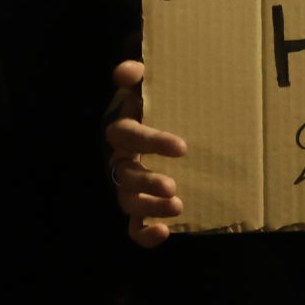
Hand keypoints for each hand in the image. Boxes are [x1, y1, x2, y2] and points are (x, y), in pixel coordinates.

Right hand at [104, 60, 187, 247]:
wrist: (177, 126)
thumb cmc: (164, 107)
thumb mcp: (154, 88)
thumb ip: (140, 76)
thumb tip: (126, 71)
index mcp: (126, 132)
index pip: (126, 135)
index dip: (150, 141)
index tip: (181, 148)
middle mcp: (122, 161)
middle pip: (124, 173)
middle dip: (146, 182)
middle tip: (172, 187)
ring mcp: (130, 187)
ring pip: (128, 201)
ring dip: (149, 207)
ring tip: (177, 207)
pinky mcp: (142, 209)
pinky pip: (134, 227)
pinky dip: (144, 233)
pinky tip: (163, 233)